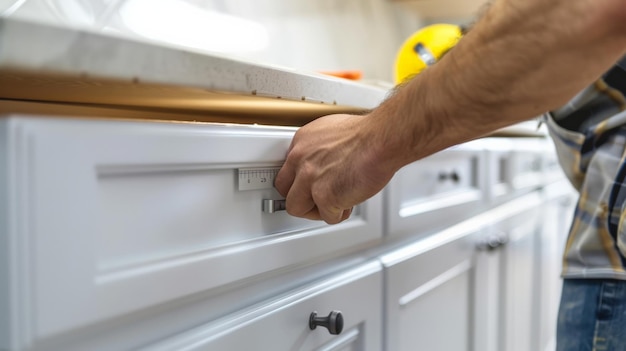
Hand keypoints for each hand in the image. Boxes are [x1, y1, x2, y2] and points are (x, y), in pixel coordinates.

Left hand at [274, 113, 395, 223]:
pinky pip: (327, 217)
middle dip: (300, 198)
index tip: (305, 186)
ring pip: (296, 208)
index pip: (286, 168)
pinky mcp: (324, 196)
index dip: (297, 181)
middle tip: (316, 200)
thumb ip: (320, 148)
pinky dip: (340, 214)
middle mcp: (300, 159)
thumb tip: (323, 159)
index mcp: (302, 142)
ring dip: (316, 210)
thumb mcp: (332, 131)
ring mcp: (310, 178)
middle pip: (283, 189)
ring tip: (333, 204)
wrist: (381, 139)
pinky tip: (349, 203)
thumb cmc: (368, 134)